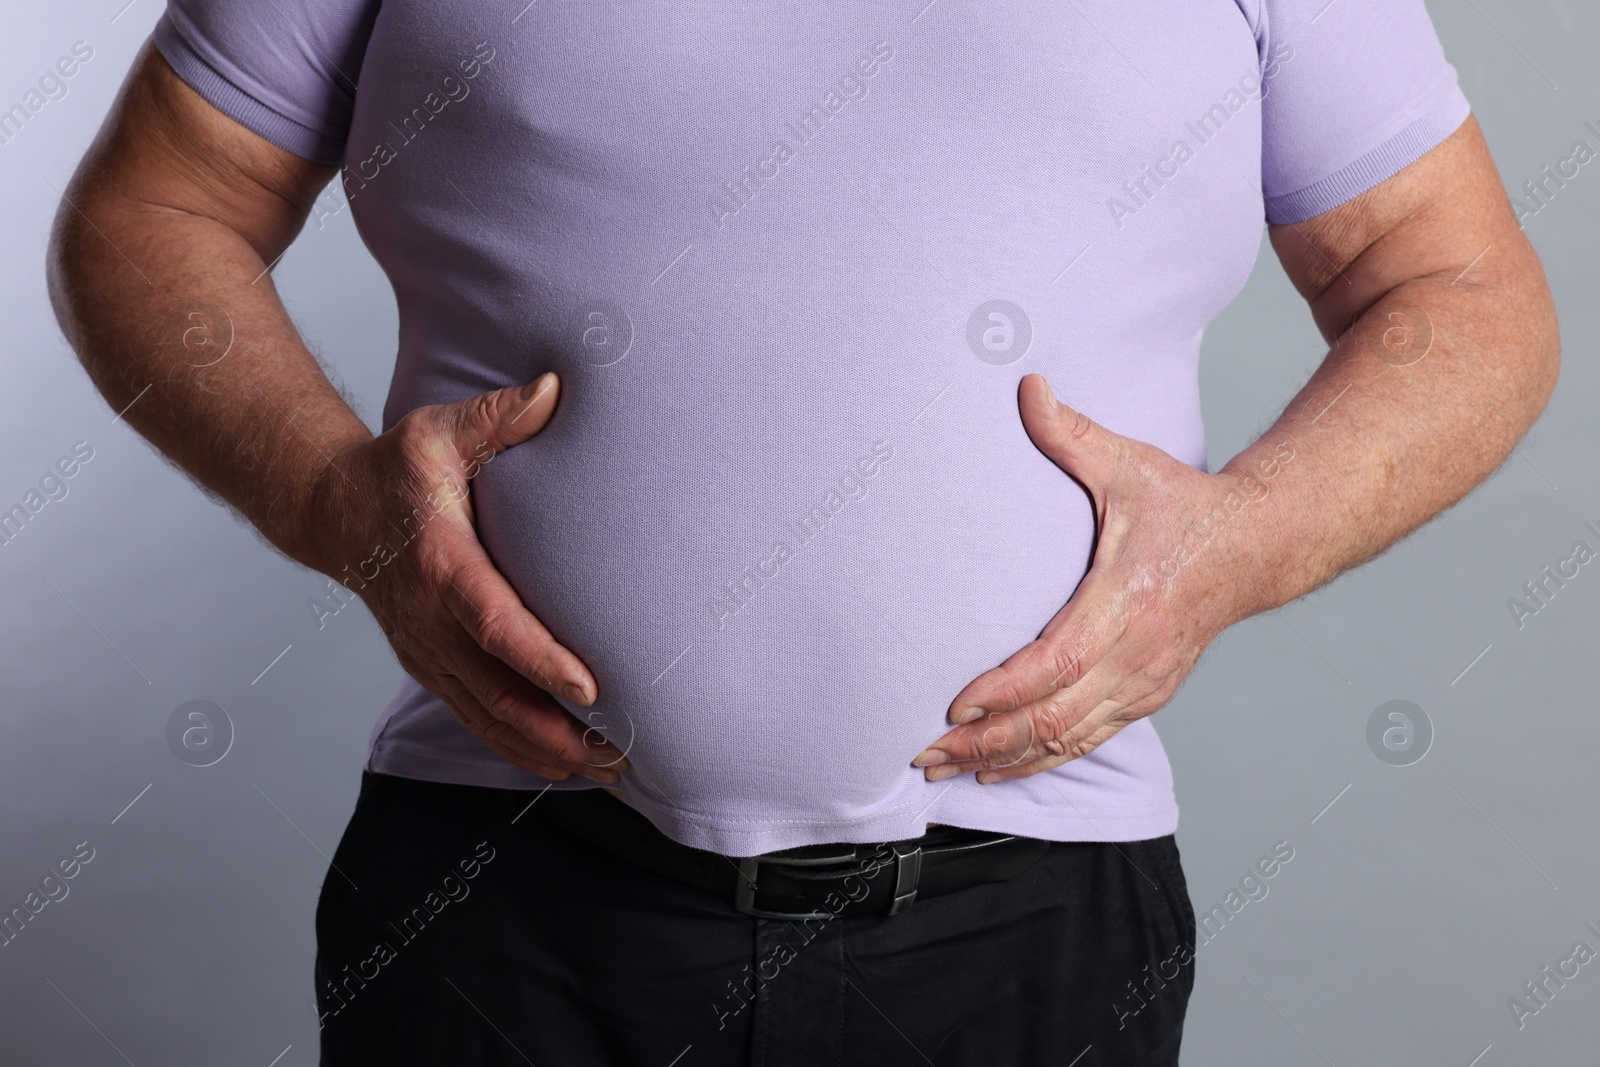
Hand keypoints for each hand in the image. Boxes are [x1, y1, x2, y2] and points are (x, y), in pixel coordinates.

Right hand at [306, 373, 627, 782]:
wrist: (335, 513)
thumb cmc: (399, 470)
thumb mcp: (439, 432)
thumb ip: (497, 416)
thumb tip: (554, 388)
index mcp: (441, 567)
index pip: (495, 625)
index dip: (542, 660)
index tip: (591, 688)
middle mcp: (431, 624)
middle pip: (498, 695)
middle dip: (560, 732)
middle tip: (624, 753)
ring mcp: (429, 655)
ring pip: (489, 721)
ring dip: (547, 753)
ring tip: (611, 772)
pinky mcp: (432, 669)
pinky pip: (477, 721)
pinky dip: (520, 750)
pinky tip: (566, 766)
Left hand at [912, 374, 1283, 782]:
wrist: (1255, 547)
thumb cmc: (1184, 506)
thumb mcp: (1129, 465)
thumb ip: (1071, 433)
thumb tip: (1028, 385)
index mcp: (1126, 602)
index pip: (1058, 663)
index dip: (1005, 691)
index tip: (953, 704)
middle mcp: (1136, 655)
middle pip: (1052, 718)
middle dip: (985, 741)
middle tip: (924, 753)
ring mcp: (1143, 683)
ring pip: (1066, 740)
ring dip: (1003, 759)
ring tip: (944, 770)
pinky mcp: (1145, 697)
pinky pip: (1085, 741)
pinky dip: (1038, 761)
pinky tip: (997, 769)